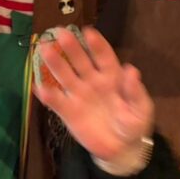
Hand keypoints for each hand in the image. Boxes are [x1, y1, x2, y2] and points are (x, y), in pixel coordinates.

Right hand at [33, 27, 153, 165]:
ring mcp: (79, 95)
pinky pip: (57, 102)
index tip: (88, 32)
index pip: (103, 56)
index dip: (96, 44)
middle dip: (71, 46)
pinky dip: (48, 95)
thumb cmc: (133, 123)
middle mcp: (93, 80)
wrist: (121, 149)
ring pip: (65, 76)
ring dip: (55, 63)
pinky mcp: (69, 112)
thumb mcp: (140, 109)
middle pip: (80, 60)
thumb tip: (131, 70)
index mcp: (112, 76)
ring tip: (44, 49)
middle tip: (60, 32)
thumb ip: (135, 91)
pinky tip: (39, 87)